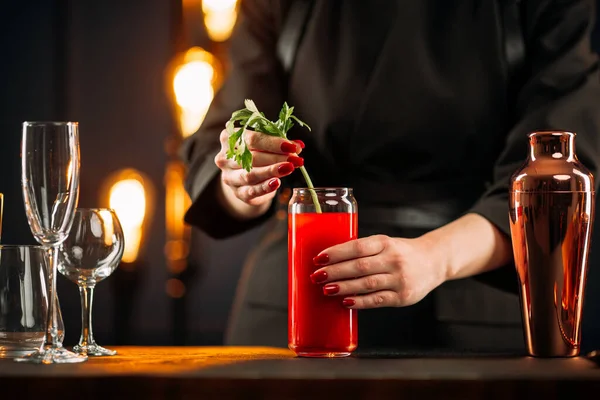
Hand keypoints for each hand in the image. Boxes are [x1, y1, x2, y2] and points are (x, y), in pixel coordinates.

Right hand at [214, 128, 303, 207]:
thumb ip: (278, 143)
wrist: (245, 177)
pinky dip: (265, 187)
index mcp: (228, 138)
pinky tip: (277, 182)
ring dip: (272, 171)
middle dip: (277, 157)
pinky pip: (251, 190)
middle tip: (296, 159)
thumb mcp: (265, 144)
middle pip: (252, 157)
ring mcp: (229, 176)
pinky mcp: (237, 192)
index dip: (274, 143)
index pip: (252, 139)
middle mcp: (224, 157)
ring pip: (251, 174)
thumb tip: (297, 146)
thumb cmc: (256, 154)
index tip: (293, 147)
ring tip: (290, 168)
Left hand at [309, 234, 445, 308]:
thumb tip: (330, 261)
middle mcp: (393, 259)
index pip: (357, 247)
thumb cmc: (401, 252)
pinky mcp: (402, 297)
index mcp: (385, 242)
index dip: (336, 253)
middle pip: (359, 266)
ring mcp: (399, 279)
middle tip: (316, 276)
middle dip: (335, 272)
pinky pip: (377, 300)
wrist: (434, 261)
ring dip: (344, 287)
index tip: (318, 258)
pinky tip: (345, 301)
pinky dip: (360, 302)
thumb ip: (363, 250)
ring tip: (326, 289)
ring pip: (366, 284)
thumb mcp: (385, 243)